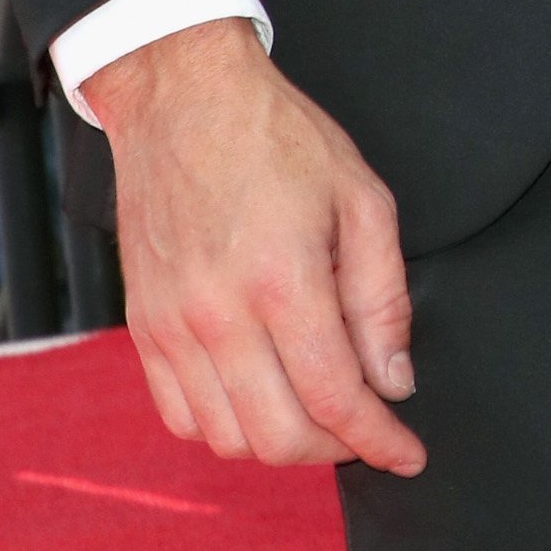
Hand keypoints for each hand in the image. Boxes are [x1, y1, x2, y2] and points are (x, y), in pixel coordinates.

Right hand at [87, 20, 424, 474]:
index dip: (380, 440)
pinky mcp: (143, 326)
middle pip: (279, 436)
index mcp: (283, 280)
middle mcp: (218, 314)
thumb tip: (392, 379)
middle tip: (365, 426)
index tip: (407, 453)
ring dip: (280, 442)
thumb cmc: (275, 137)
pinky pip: (180, 414)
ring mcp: (172, 325)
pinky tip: (259, 397)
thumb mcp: (362, 199)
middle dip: (336, 448)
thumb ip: (382, 299)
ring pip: (226, 438)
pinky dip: (224, 427)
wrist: (182, 97)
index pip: (336, 399)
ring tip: (315, 411)